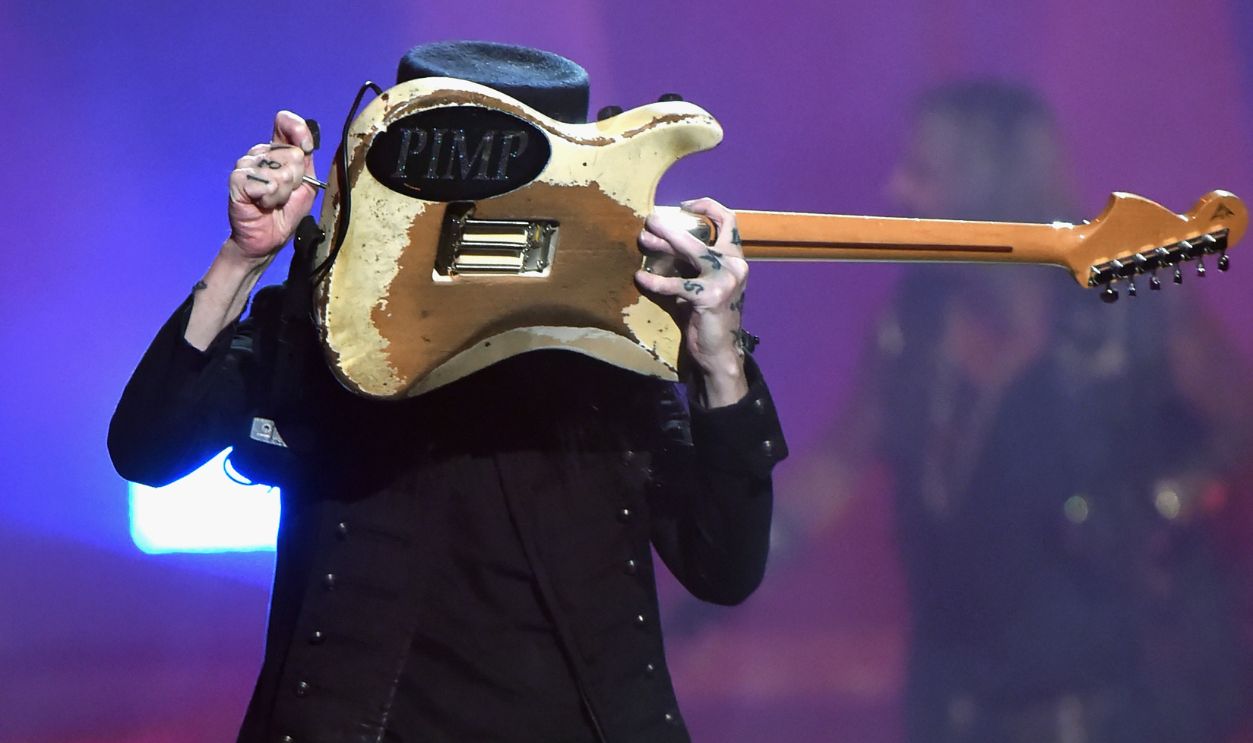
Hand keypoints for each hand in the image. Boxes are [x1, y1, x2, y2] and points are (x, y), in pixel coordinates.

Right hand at [226, 110, 317, 260]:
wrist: (268, 237)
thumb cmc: (286, 211)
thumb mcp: (307, 184)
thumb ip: (306, 160)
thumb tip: (303, 142)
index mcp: (277, 150)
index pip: (286, 122)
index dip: (299, 132)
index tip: (306, 149)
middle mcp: (259, 153)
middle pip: (292, 154)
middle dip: (295, 180)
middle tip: (285, 194)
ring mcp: (246, 165)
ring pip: (280, 172)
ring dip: (283, 193)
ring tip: (273, 201)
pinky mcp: (237, 180)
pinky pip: (265, 185)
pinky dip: (270, 199)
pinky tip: (263, 205)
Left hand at [635, 197, 749, 404]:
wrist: (719, 352)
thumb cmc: (708, 317)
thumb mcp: (704, 283)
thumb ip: (691, 263)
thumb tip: (659, 240)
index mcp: (735, 259)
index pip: (729, 220)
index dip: (707, 206)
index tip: (684, 206)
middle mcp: (734, 265)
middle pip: (698, 235)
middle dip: (670, 225)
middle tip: (648, 222)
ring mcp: (724, 279)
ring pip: (688, 250)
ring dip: (661, 243)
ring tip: (642, 240)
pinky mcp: (709, 296)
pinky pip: (676, 284)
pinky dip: (655, 282)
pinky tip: (641, 278)